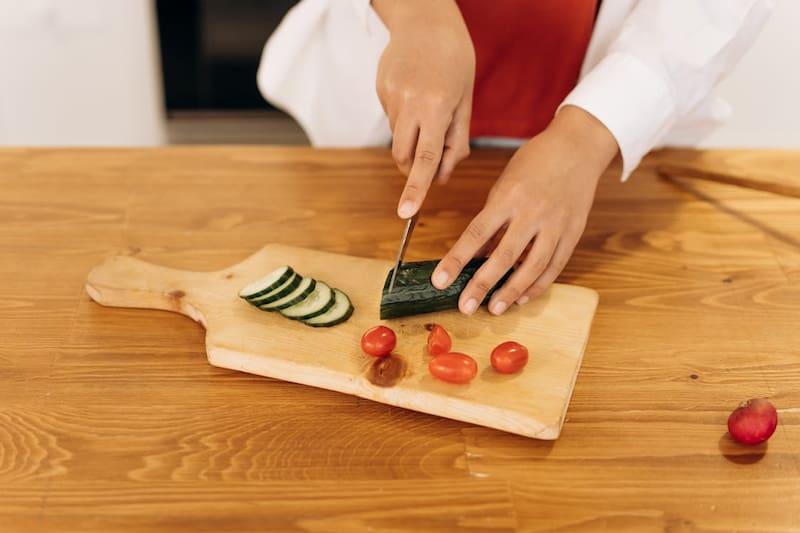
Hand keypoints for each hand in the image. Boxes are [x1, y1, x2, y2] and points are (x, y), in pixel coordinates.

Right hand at [372, 0, 474, 217]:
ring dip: (411, 139)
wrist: (425, 19)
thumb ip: (455, 141)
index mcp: (435, 106)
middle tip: (427, 162)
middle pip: (403, 156)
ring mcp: (390, 96)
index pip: (425, 159)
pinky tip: (415, 93)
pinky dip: (405, 118)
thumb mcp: (466, 100)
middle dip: (413, 168)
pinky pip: (392, 119)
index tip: (407, 212)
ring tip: (428, 109)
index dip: (417, 188)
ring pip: (398, 138)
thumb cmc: (455, 59)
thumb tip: (443, 178)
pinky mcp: (379, 91)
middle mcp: (409, 103)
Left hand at [431, 106, 618, 314]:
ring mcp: (555, 224)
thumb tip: (479, 256)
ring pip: (532, 267)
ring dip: (511, 292)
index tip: (441, 280)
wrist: (578, 146)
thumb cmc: (534, 162)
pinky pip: (555, 266)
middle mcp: (532, 212)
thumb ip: (492, 220)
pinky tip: (523, 298)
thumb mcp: (504, 184)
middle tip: (465, 307)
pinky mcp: (573, 232)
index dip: (456, 260)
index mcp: (508, 196)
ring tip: (494, 309)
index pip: (476, 234)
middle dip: (482, 285)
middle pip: (503, 256)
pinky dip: (539, 285)